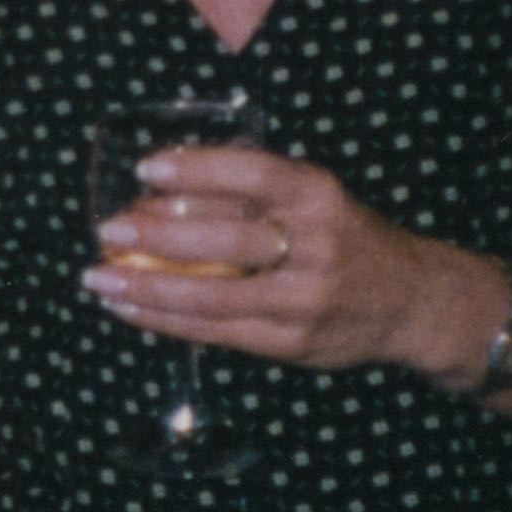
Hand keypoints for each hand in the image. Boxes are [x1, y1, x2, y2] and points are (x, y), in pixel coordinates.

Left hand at [82, 143, 483, 376]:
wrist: (413, 302)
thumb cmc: (348, 238)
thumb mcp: (318, 199)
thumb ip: (257, 193)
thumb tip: (163, 188)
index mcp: (320, 196)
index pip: (255, 175)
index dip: (197, 170)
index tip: (146, 168)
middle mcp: (316, 248)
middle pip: (226, 241)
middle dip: (158, 236)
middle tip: (108, 230)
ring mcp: (304, 301)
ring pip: (213, 296)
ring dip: (147, 289)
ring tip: (99, 278)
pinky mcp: (291, 343)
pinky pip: (217, 332)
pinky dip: (165, 320)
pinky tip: (129, 308)